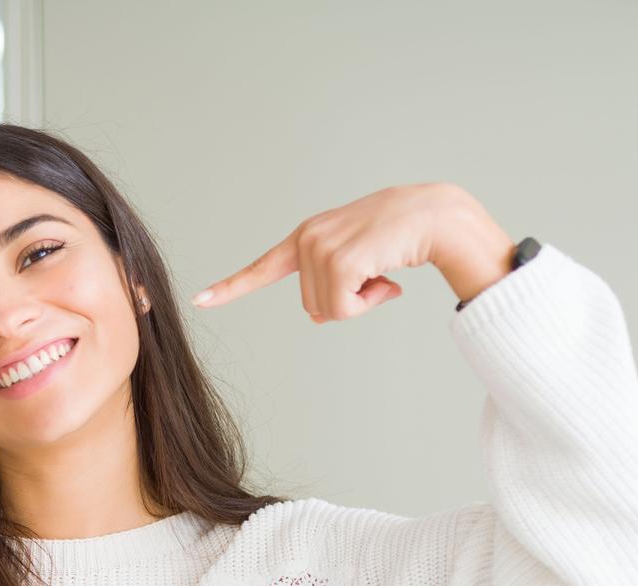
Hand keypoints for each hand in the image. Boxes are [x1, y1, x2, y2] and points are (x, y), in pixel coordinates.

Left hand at [188, 182, 515, 321]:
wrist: (437, 216)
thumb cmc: (401, 237)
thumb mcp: (357, 257)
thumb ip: (329, 281)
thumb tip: (315, 316)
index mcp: (307, 237)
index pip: (263, 267)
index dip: (231, 287)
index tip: (199, 301)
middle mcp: (307, 238)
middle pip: (310, 306)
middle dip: (346, 300)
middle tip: (374, 271)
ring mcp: (320, 247)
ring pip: (327, 311)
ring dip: (361, 301)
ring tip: (382, 269)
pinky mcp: (339, 260)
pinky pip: (342, 310)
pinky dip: (369, 303)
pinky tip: (389, 277)